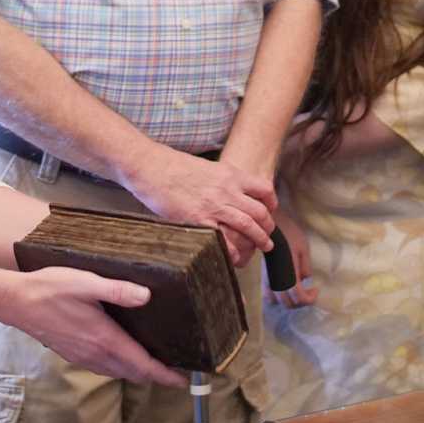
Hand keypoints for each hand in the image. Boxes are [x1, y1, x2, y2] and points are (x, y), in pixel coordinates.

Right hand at [0, 267, 186, 387]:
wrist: (16, 302)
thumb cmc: (50, 289)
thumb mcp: (87, 283)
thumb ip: (118, 290)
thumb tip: (147, 296)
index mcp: (105, 339)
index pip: (142, 365)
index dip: (165, 375)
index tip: (182, 380)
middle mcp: (96, 354)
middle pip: (133, 373)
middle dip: (155, 375)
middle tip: (173, 369)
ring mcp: (83, 357)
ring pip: (118, 372)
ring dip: (137, 371)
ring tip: (152, 363)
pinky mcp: (73, 354)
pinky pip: (103, 368)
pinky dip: (119, 366)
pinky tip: (121, 354)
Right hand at [125, 147, 276, 267]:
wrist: (152, 167)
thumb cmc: (173, 166)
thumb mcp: (207, 168)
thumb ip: (223, 181)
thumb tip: (231, 194)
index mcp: (231, 174)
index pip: (264, 189)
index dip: (272, 203)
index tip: (271, 212)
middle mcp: (227, 190)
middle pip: (260, 212)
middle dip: (268, 227)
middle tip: (268, 237)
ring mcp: (214, 206)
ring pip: (249, 226)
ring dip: (259, 240)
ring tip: (263, 247)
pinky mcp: (199, 220)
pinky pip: (225, 240)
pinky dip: (234, 250)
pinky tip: (236, 256)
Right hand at [265, 211, 317, 308]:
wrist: (270, 227)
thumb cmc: (288, 234)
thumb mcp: (303, 249)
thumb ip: (305, 267)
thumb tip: (306, 280)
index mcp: (288, 274)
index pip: (299, 298)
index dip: (310, 298)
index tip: (316, 289)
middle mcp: (276, 280)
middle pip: (289, 303)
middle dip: (302, 301)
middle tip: (310, 292)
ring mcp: (267, 279)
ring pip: (278, 302)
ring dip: (290, 300)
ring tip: (299, 291)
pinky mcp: (263, 276)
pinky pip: (269, 295)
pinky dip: (278, 297)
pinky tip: (285, 288)